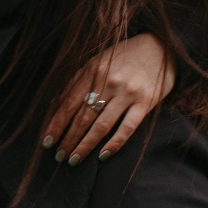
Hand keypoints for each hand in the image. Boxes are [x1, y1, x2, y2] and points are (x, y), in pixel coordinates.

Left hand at [42, 34, 174, 166]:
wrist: (161, 47)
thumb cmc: (124, 56)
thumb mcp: (98, 61)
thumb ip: (78, 82)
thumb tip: (56, 106)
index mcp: (93, 70)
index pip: (68, 103)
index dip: (56, 125)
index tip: (46, 142)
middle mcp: (109, 81)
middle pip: (83, 117)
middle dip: (68, 139)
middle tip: (58, 156)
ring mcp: (128, 93)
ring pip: (101, 126)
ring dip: (85, 146)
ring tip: (74, 160)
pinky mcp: (146, 102)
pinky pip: (127, 128)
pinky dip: (114, 144)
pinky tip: (102, 156)